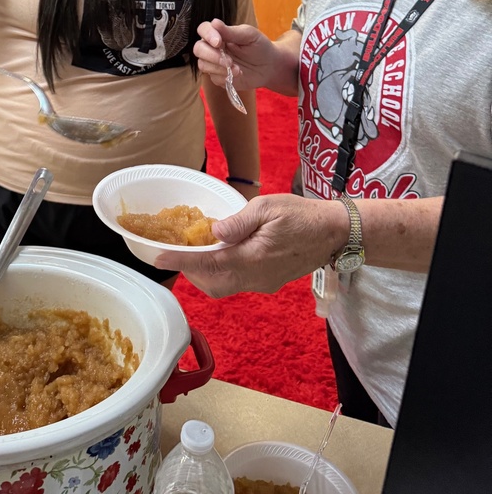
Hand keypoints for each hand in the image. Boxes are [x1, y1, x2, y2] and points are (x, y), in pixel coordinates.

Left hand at [156, 194, 348, 297]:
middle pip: (212, 284)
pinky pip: (237, 283)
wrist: (336, 233)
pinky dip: (222, 272)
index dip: (181, 260)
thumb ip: (239, 220)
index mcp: (254, 257)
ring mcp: (263, 283)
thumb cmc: (303, 215)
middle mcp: (256, 277)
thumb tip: (214, 230)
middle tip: (178, 251)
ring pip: (224, 287)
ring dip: (205, 273)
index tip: (159, 258)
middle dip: (191, 271)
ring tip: (196, 251)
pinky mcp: (269, 282)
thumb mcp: (269, 207)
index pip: (209, 263)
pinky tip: (222, 253)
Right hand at [194, 19, 277, 90]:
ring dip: (219, 68)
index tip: (218, 42)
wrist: (269, 66)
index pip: (203, 29)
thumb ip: (231, 31)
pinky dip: (225, 77)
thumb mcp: (249, 35)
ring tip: (237, 69)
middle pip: (198, 49)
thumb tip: (214, 22)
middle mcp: (213, 48)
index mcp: (219, 34)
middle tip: (228, 61)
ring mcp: (214, 63)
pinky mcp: (218, 77)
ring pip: (202, 65)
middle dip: (211, 55)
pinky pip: (213, 78)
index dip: (207, 35)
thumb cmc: (259, 46)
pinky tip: (238, 74)